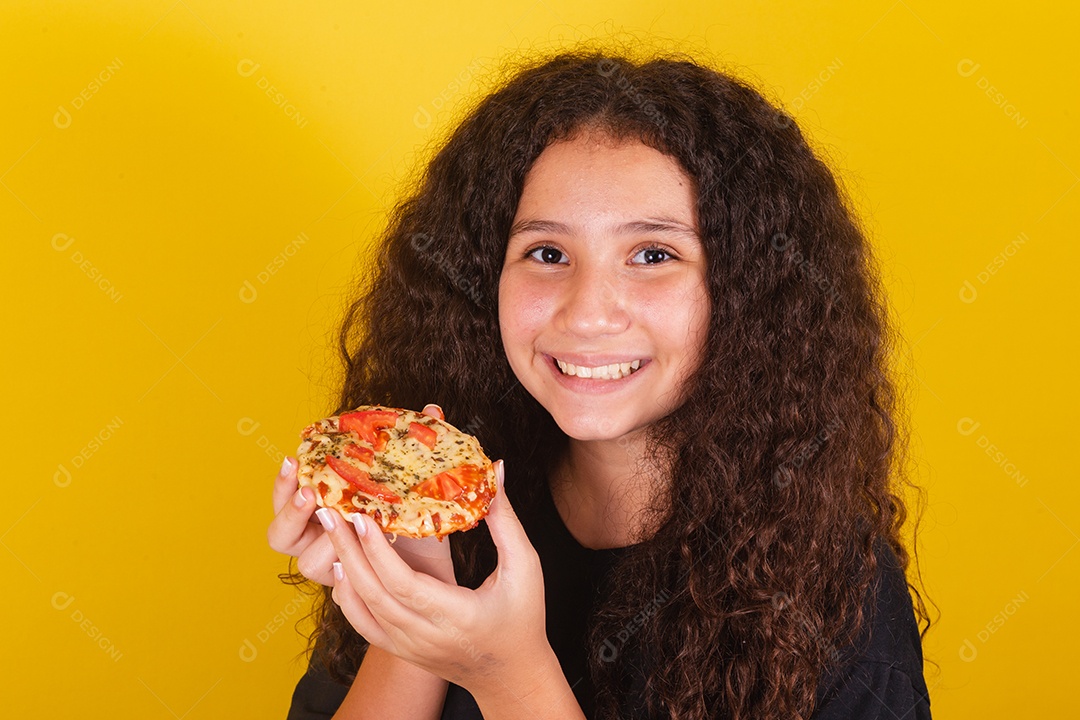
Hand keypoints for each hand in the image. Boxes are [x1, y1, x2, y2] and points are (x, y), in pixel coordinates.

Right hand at [267, 403, 453, 585]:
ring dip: (324, 542)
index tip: (294, 460)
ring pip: (306, 563)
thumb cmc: (420, 525)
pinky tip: (361, 557)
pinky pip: (337, 586)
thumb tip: (433, 409)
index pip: (285, 498)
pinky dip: (346, 568)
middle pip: (279, 535)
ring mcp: (331, 569)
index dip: (282, 483)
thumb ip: (417, 450)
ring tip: (347, 522)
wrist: (439, 577)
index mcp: (321, 513)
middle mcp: (317, 542)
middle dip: (291, 512)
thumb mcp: (417, 485)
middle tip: (312, 494)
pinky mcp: (351, 591)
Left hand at [318, 458, 551, 699]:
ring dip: (343, 567)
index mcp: (455, 615)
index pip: (403, 584)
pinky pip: (363, 624)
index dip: (377, 550)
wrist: (513, 677)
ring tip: (330, 530)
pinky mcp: (401, 650)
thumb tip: (498, 471)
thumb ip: (506, 521)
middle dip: (347, 549)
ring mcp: (408, 646)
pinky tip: (342, 568)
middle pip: (372, 592)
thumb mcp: (525, 568)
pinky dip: (347, 597)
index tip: (361, 516)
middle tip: (329, 512)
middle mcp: (425, 635)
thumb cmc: (524, 620)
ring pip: (362, 609)